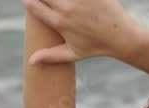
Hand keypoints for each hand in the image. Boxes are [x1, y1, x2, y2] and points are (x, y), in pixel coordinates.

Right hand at [22, 0, 141, 63]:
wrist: (122, 37)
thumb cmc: (96, 46)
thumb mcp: (73, 54)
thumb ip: (51, 56)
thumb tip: (31, 61)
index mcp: (60, 23)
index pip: (35, 7)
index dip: (27, 0)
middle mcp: (68, 9)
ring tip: (57, 1)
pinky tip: (73, 0)